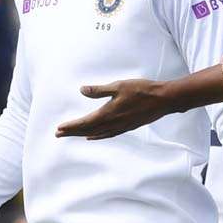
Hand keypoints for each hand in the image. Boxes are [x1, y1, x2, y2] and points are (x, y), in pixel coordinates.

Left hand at [55, 79, 171, 139]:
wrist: (164, 99)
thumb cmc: (142, 90)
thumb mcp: (119, 86)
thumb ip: (99, 90)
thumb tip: (82, 90)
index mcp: (108, 113)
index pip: (85, 122)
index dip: (71, 126)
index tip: (59, 129)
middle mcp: (113, 123)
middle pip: (88, 130)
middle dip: (73, 132)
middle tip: (58, 134)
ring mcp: (121, 126)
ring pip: (98, 133)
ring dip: (83, 134)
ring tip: (73, 135)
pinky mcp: (128, 126)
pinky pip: (109, 134)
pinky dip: (98, 136)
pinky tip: (94, 136)